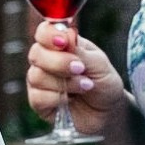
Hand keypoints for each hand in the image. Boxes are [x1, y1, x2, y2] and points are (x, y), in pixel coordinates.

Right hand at [24, 20, 128, 134]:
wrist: (109, 112)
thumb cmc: (104, 83)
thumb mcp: (99, 64)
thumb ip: (80, 51)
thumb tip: (66, 35)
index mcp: (60, 45)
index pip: (43, 32)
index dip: (49, 35)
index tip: (64, 42)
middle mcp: (46, 61)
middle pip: (36, 54)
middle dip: (59, 62)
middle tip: (80, 69)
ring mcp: (40, 82)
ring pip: (36, 76)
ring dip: (64, 83)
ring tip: (85, 86)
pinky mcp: (38, 102)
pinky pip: (37, 97)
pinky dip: (57, 98)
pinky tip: (70, 100)